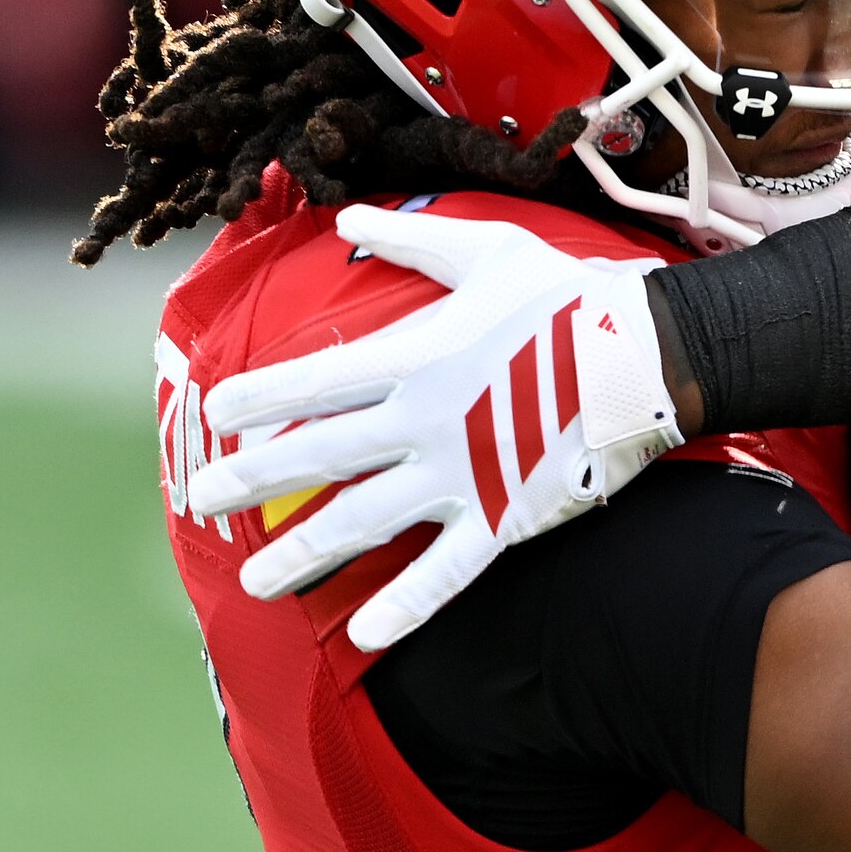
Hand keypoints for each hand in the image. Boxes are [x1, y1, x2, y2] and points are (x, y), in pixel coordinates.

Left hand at [175, 209, 683, 648]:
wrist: (652, 357)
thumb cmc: (569, 297)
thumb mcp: (488, 249)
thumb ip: (411, 238)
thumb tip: (347, 218)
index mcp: (415, 356)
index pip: (315, 382)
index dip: (259, 398)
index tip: (214, 412)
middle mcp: (424, 422)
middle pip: (319, 456)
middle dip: (252, 479)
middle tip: (198, 499)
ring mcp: (461, 476)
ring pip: (364, 522)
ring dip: (304, 553)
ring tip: (254, 583)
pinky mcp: (503, 518)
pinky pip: (446, 571)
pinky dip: (407, 604)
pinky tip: (366, 633)